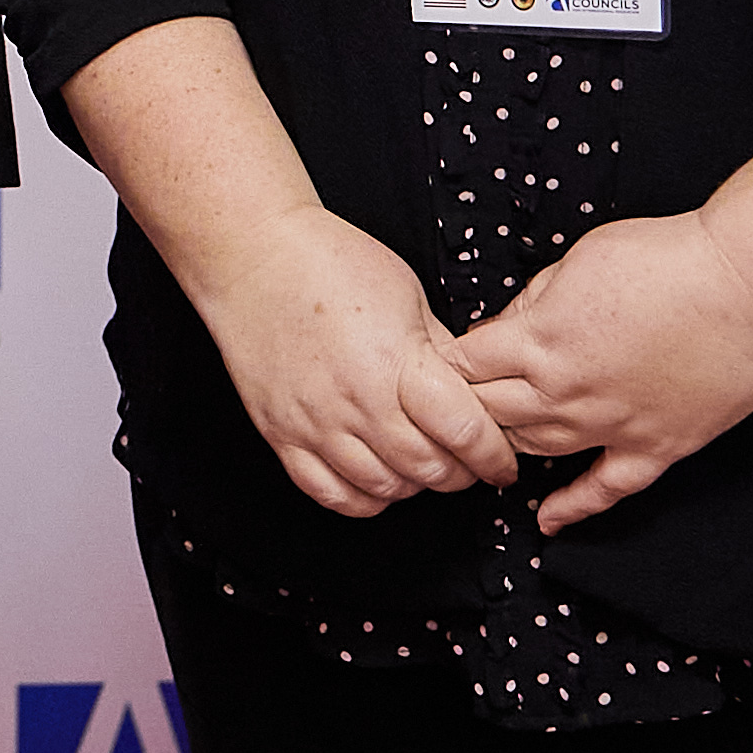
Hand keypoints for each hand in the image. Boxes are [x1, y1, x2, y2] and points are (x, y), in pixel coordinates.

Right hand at [183, 205, 518, 518]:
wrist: (251, 254)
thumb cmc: (329, 261)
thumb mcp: (409, 296)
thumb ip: (442, 354)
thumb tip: (472, 395)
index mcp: (397, 363)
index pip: (466, 434)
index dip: (495, 457)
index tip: (502, 461)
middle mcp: (357, 401)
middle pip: (429, 469)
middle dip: (460, 473)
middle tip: (467, 461)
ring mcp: (315, 423)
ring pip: (384, 488)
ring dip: (414, 484)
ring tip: (420, 464)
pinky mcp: (281, 433)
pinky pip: (329, 493)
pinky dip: (362, 497)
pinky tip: (375, 476)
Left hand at [448, 209, 752, 532]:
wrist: (747, 291)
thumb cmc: (667, 261)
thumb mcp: (577, 261)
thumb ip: (534, 300)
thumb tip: (507, 326)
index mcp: (540, 340)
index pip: (467, 364)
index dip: (449, 363)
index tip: (441, 362)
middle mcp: (566, 392)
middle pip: (491, 411)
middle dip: (468, 405)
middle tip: (458, 406)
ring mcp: (611, 426)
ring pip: (537, 448)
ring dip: (510, 443)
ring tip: (490, 443)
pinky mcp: (656, 448)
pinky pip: (606, 489)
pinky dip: (573, 507)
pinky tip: (547, 519)